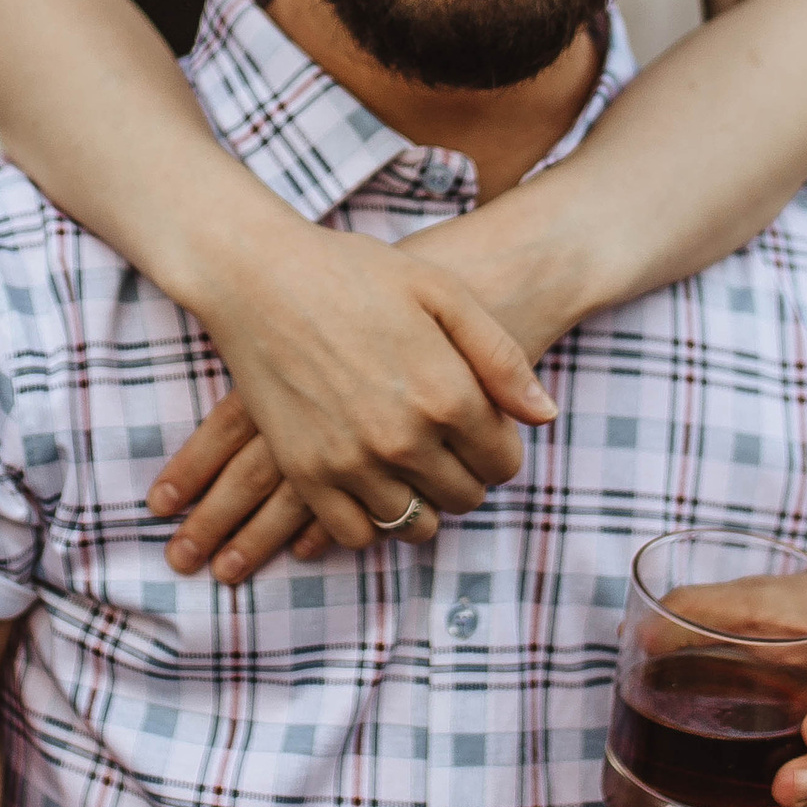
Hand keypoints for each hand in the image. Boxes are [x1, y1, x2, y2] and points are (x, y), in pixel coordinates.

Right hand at [150, 225, 553, 579]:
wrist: (261, 273)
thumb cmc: (355, 272)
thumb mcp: (443, 293)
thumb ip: (502, 357)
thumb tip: (546, 416)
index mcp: (448, 395)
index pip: (504, 463)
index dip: (500, 450)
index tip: (482, 432)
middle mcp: (404, 439)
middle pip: (465, 497)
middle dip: (466, 476)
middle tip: (446, 445)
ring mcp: (352, 462)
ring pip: (415, 525)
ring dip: (423, 502)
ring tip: (411, 466)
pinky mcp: (306, 473)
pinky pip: (355, 534)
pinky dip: (371, 520)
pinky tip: (371, 484)